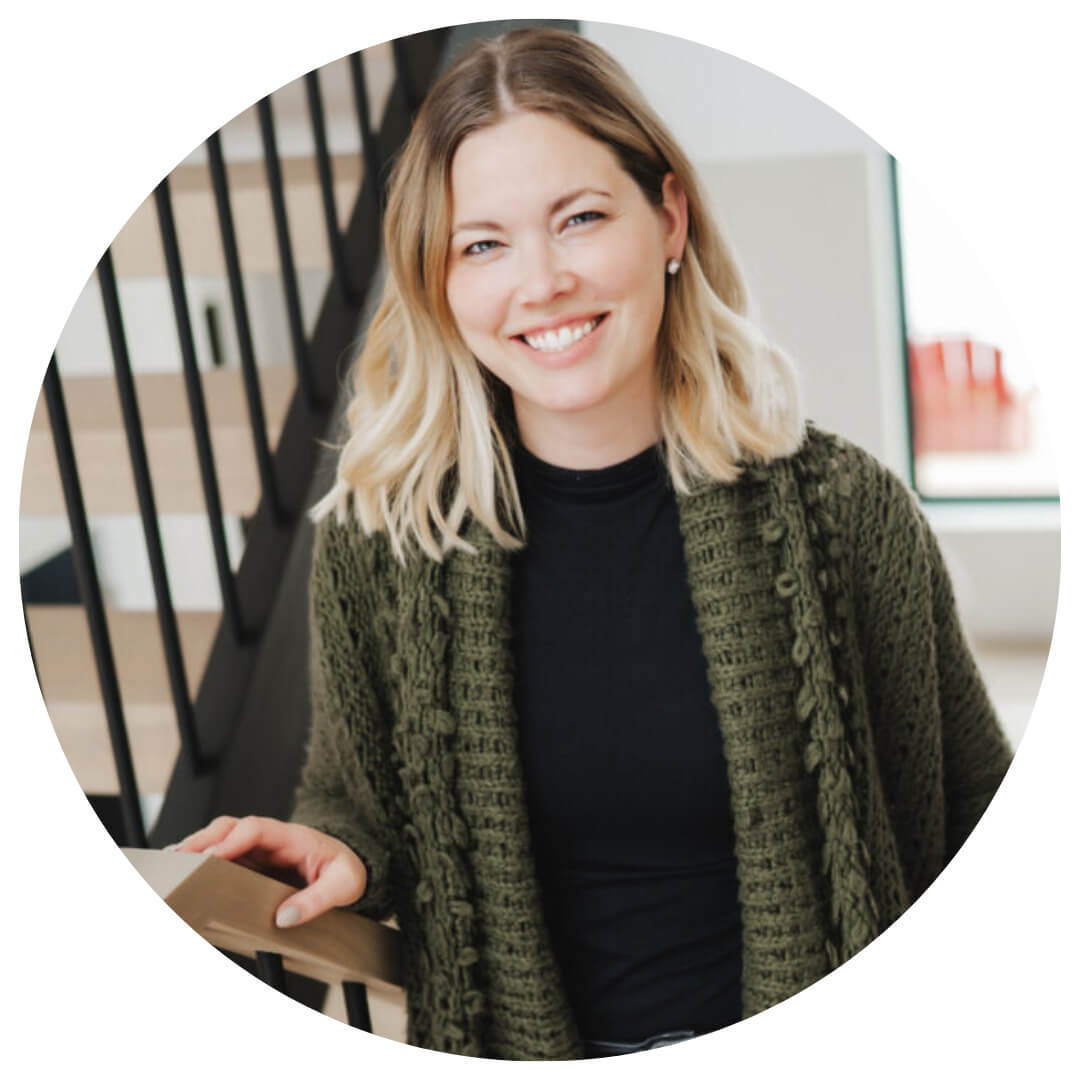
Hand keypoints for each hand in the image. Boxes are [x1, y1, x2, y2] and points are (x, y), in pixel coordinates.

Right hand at [171, 816, 367, 928]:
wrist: (350, 867)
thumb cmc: (346, 871)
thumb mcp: (344, 885)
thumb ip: (318, 899)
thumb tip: (285, 917)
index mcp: (292, 837)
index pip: (256, 829)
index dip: (231, 840)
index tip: (211, 857)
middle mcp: (270, 839)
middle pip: (229, 828)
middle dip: (202, 840)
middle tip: (178, 859)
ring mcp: (259, 851)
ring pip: (220, 840)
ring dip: (195, 849)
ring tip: (172, 867)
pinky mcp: (251, 865)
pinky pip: (223, 859)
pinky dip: (201, 863)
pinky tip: (185, 876)